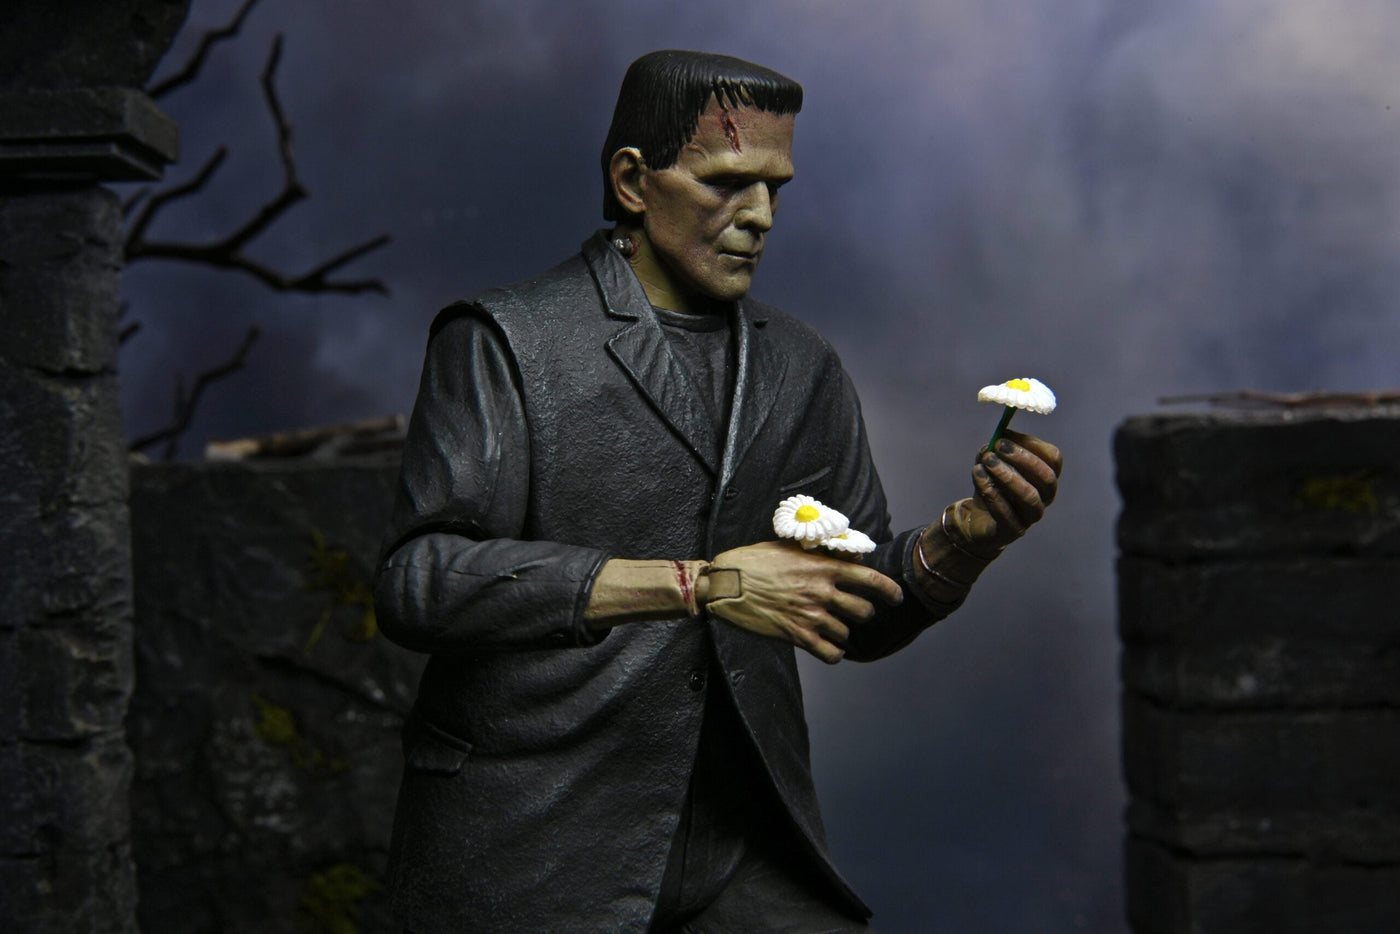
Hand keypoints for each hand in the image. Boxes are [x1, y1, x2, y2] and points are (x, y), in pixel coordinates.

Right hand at [705, 540, 902, 663]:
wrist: (726, 583)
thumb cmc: (755, 560)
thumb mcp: (790, 547)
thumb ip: (822, 553)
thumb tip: (849, 558)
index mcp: (823, 567)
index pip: (871, 580)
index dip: (890, 591)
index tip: (896, 598)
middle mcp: (822, 592)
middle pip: (863, 611)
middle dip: (862, 613)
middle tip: (853, 613)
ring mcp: (810, 616)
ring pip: (846, 632)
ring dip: (842, 631)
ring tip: (830, 627)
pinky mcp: (797, 636)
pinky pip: (830, 653)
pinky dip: (833, 652)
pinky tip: (827, 647)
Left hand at [951, 429, 1061, 552]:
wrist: (977, 519)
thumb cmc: (992, 486)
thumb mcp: (992, 464)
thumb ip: (995, 450)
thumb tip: (998, 438)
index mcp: (1045, 478)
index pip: (1053, 459)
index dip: (1033, 445)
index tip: (1007, 435)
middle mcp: (1044, 498)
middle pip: (1046, 478)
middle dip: (1022, 459)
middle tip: (997, 447)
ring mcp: (1031, 517)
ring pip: (1029, 496)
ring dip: (1007, 475)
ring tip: (986, 461)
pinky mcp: (1013, 531)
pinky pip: (1006, 513)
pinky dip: (991, 492)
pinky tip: (978, 476)